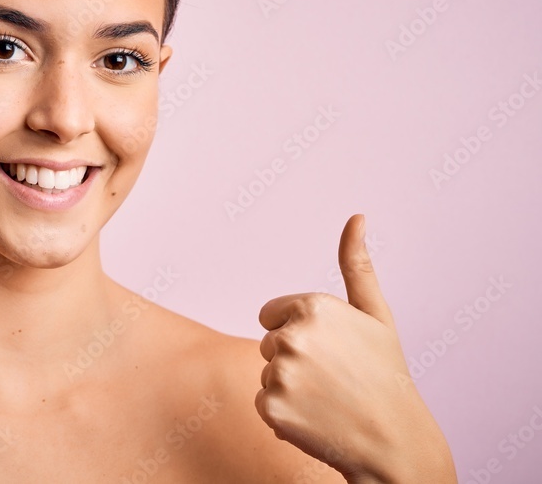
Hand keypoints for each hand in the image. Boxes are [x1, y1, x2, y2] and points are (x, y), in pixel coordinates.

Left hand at [255, 214, 455, 481]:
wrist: (395, 441)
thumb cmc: (386, 374)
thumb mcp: (375, 314)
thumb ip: (356, 264)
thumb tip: (356, 217)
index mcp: (312, 307)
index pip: (270, 315)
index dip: (298, 332)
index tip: (330, 350)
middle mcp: (293, 336)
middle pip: (267, 344)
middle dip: (293, 359)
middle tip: (333, 379)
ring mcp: (280, 373)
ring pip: (265, 373)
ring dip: (289, 387)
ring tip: (327, 400)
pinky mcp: (271, 407)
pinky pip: (262, 403)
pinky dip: (283, 415)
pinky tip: (315, 420)